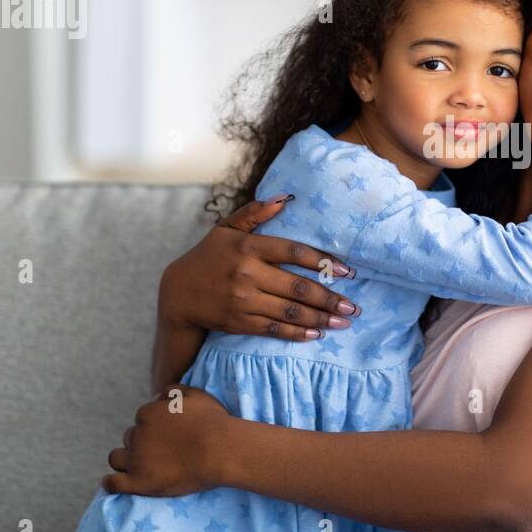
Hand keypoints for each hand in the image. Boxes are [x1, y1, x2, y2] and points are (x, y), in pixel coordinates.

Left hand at [101, 385, 234, 496]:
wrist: (220, 451)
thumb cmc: (213, 422)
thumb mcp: (196, 395)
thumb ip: (173, 390)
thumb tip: (158, 395)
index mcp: (147, 413)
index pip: (142, 419)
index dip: (154, 427)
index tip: (167, 436)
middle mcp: (137, 435)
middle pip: (131, 438)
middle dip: (142, 443)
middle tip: (161, 453)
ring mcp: (136, 460)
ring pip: (116, 458)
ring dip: (125, 460)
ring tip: (139, 467)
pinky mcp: (138, 483)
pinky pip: (112, 483)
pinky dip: (110, 483)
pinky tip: (114, 483)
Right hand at [158, 196, 362, 341]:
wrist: (177, 294)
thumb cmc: (208, 257)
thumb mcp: (225, 229)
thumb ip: (254, 213)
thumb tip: (284, 198)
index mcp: (248, 246)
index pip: (293, 252)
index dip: (322, 261)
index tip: (347, 271)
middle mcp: (247, 273)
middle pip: (297, 287)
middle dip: (329, 297)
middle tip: (353, 305)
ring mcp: (243, 300)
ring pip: (290, 311)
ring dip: (321, 318)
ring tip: (344, 320)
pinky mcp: (239, 322)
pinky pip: (274, 329)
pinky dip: (298, 333)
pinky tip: (317, 333)